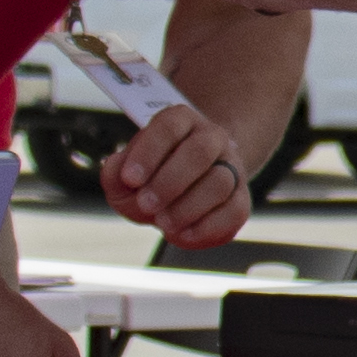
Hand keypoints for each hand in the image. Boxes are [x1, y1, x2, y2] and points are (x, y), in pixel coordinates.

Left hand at [101, 100, 251, 248]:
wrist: (184, 188)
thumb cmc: (150, 178)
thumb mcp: (125, 174)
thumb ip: (115, 173)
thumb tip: (119, 173)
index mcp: (180, 121)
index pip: (169, 127)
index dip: (149, 152)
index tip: (129, 179)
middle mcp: (211, 138)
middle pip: (200, 151)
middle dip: (170, 181)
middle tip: (146, 205)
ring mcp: (231, 166)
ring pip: (220, 182)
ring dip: (188, 207)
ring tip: (163, 223)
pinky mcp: (241, 197)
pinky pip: (236, 211)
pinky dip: (208, 228)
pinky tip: (183, 235)